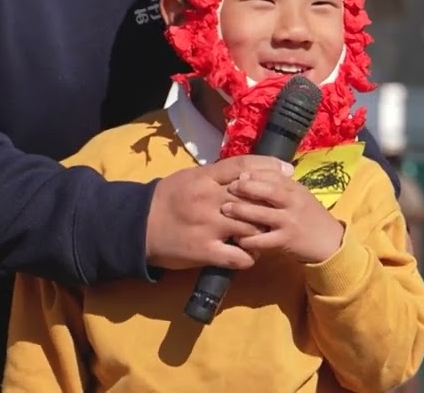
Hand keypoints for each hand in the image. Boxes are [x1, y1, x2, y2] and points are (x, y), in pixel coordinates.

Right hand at [144, 155, 294, 270]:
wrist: (136, 226)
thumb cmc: (166, 199)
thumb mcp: (189, 178)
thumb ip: (217, 175)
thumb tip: (247, 171)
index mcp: (205, 177)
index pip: (244, 165)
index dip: (269, 166)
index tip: (288, 170)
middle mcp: (209, 199)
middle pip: (254, 199)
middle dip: (271, 206)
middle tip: (282, 211)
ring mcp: (208, 225)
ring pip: (251, 228)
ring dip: (263, 234)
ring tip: (267, 237)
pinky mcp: (204, 251)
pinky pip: (238, 256)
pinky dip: (249, 257)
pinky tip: (250, 256)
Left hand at [223, 168, 344, 264]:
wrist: (330, 242)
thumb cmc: (310, 217)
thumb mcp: (299, 196)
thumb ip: (281, 186)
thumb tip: (249, 174)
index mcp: (296, 189)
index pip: (274, 175)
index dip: (254, 174)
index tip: (237, 174)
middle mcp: (294, 202)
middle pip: (268, 191)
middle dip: (246, 188)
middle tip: (228, 188)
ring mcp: (290, 222)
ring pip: (263, 214)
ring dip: (242, 211)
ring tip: (226, 209)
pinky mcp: (286, 241)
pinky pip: (263, 240)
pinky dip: (248, 239)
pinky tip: (237, 238)